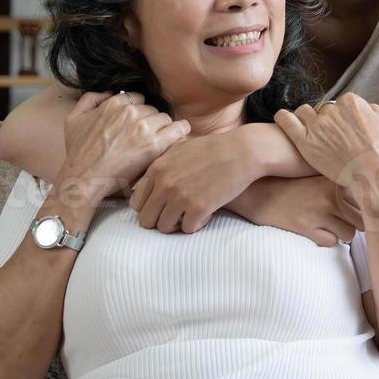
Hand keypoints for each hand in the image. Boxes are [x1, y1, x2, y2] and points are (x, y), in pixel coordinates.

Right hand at [58, 91, 190, 203]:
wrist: (84, 178)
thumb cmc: (78, 152)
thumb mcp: (74, 118)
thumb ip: (90, 99)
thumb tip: (108, 92)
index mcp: (114, 104)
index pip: (137, 99)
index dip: (137, 111)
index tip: (136, 123)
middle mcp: (130, 112)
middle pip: (151, 109)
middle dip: (149, 120)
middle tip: (145, 136)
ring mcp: (143, 128)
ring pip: (165, 118)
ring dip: (163, 128)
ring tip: (158, 140)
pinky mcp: (154, 145)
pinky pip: (178, 129)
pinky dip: (181, 130)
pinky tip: (180, 135)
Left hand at [128, 126, 262, 233]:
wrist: (243, 151)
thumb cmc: (213, 149)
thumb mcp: (179, 150)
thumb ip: (160, 167)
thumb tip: (143, 186)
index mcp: (157, 169)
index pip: (136, 202)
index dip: (149, 208)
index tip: (163, 206)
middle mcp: (164, 183)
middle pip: (146, 220)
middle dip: (160, 220)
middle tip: (178, 214)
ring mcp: (180, 196)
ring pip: (164, 228)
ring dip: (178, 224)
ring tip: (193, 212)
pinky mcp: (199, 207)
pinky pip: (187, 229)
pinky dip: (198, 224)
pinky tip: (208, 212)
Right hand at [229, 176, 364, 246]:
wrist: (259, 191)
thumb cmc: (292, 182)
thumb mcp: (318, 175)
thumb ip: (342, 181)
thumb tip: (371, 194)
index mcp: (336, 178)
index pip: (368, 198)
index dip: (369, 207)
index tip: (367, 209)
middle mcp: (331, 194)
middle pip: (363, 218)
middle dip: (355, 222)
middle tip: (344, 219)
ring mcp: (319, 211)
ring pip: (350, 233)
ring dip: (342, 232)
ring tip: (329, 224)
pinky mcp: (306, 227)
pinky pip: (331, 242)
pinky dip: (327, 239)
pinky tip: (316, 230)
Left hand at [274, 93, 378, 227]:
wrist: (374, 173)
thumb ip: (373, 111)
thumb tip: (368, 108)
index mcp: (351, 102)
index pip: (340, 103)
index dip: (341, 117)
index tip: (342, 129)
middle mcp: (332, 110)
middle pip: (323, 109)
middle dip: (325, 120)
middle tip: (328, 136)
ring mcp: (317, 125)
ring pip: (304, 112)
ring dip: (306, 119)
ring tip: (308, 131)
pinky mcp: (305, 141)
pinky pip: (286, 121)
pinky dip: (283, 118)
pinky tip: (282, 118)